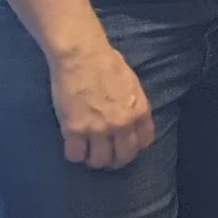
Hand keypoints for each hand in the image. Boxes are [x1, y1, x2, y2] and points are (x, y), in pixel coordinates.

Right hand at [47, 38, 154, 169]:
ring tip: (88, 153)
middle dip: (115, 160)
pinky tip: (73, 147)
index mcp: (139, 112)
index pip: (144, 142)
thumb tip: (131, 121)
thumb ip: (134, 106)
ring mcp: (98, 129)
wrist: (82, 56)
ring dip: (94, 160)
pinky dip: (74, 155)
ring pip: (99, 161)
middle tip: (105, 155)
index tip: (124, 146)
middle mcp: (122, 124)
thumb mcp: (133, 85)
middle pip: (123, 157)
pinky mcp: (74, 130)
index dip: (134, 148)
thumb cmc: (107, 63)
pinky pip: (75, 155)